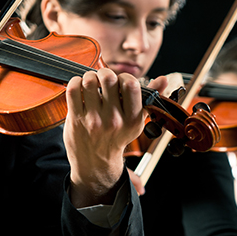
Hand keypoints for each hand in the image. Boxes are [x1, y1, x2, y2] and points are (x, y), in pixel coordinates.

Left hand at [65, 68, 146, 206]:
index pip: (131, 85)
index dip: (125, 77)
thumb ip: (149, 99)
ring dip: (90, 76)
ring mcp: (93, 120)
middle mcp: (114, 120)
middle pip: (109, 78)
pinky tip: (81, 87)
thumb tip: (163, 79)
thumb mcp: (137, 121)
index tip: (121, 82)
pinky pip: (73, 90)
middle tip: (104, 79)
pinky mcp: (76, 119)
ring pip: (89, 81)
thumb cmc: (117, 137)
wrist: (95, 162)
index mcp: (132, 120)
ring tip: (92, 83)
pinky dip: (75, 82)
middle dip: (105, 72)